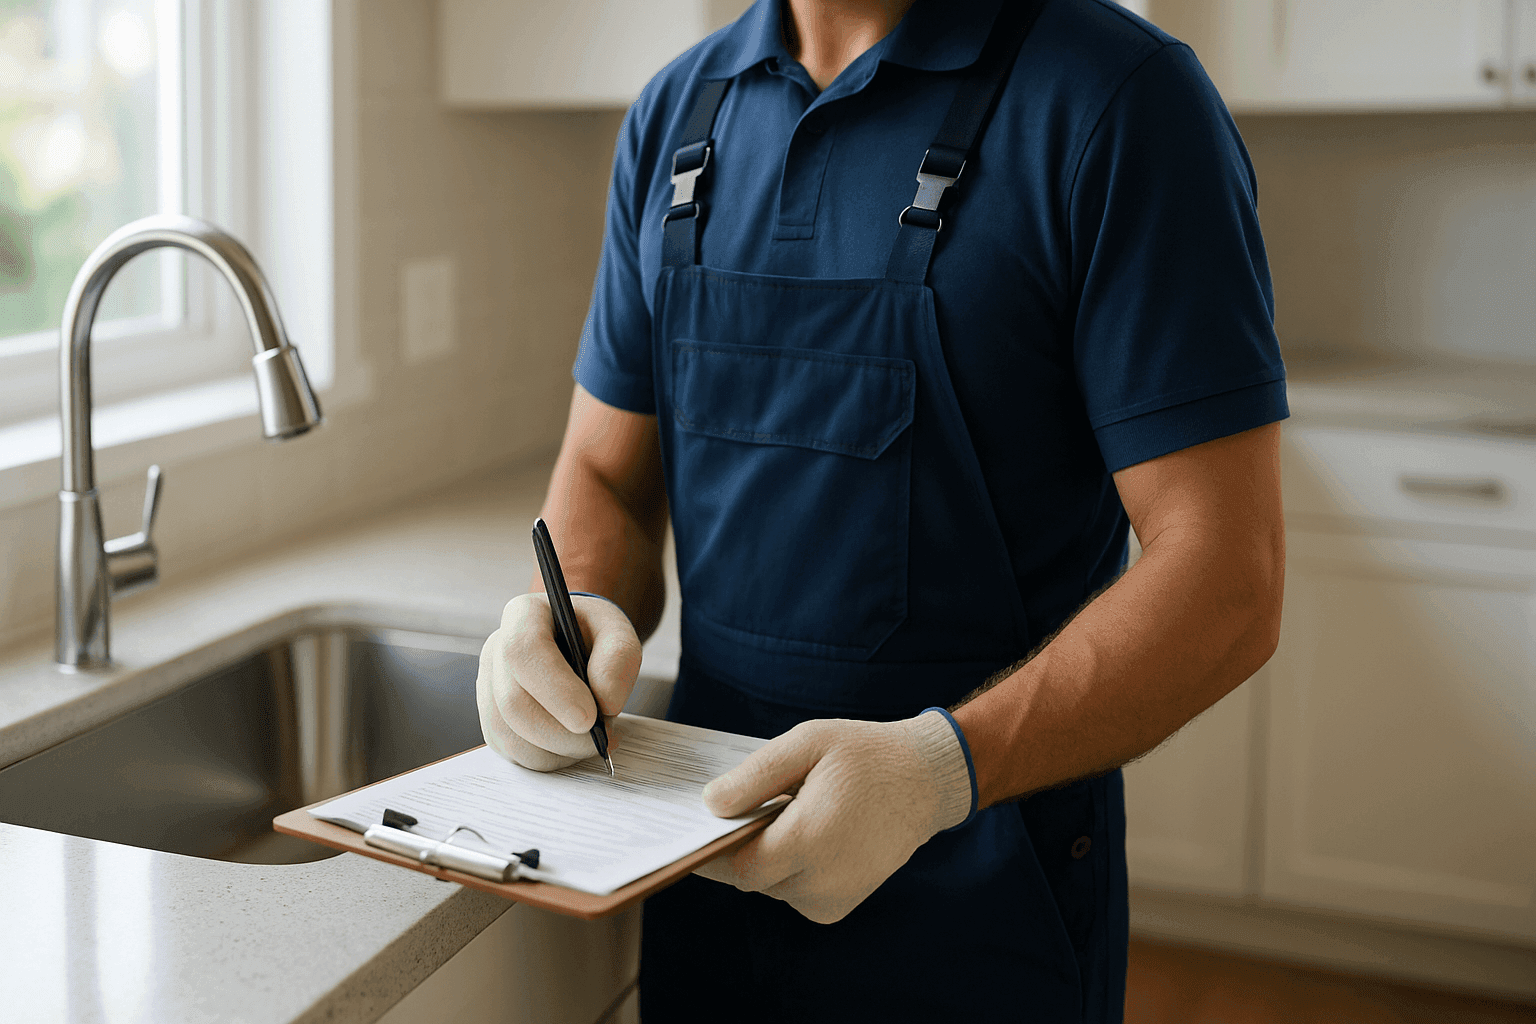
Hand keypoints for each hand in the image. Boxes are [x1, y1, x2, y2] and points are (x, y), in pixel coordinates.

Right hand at [477, 592, 642, 770]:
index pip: (523, 650)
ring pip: (510, 736)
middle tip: (603, 736)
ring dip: (558, 750)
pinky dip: (550, 758)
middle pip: (513, 703)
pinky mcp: (494, 722)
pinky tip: (574, 743)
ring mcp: (489, 688)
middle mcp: (495, 651)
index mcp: (523, 616)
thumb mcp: (618, 633)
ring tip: (593, 739)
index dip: (555, 689)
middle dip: (561, 732)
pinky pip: (515, 753)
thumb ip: (618, 659)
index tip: (589, 717)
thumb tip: (606, 703)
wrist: (580, 647)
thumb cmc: (595, 637)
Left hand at [695, 711, 972, 923]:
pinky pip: (792, 894)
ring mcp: (833, 899)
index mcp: (809, 840)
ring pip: (770, 887)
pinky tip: (803, 834)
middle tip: (736, 810)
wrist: (926, 781)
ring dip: (765, 857)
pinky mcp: (839, 907)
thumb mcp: (807, 744)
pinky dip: (787, 869)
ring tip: (784, 814)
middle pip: (751, 878)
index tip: (690, 833)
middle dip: (739, 848)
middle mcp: (822, 881)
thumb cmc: (865, 755)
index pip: (737, 866)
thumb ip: (755, 776)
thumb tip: (711, 805)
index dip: (711, 852)